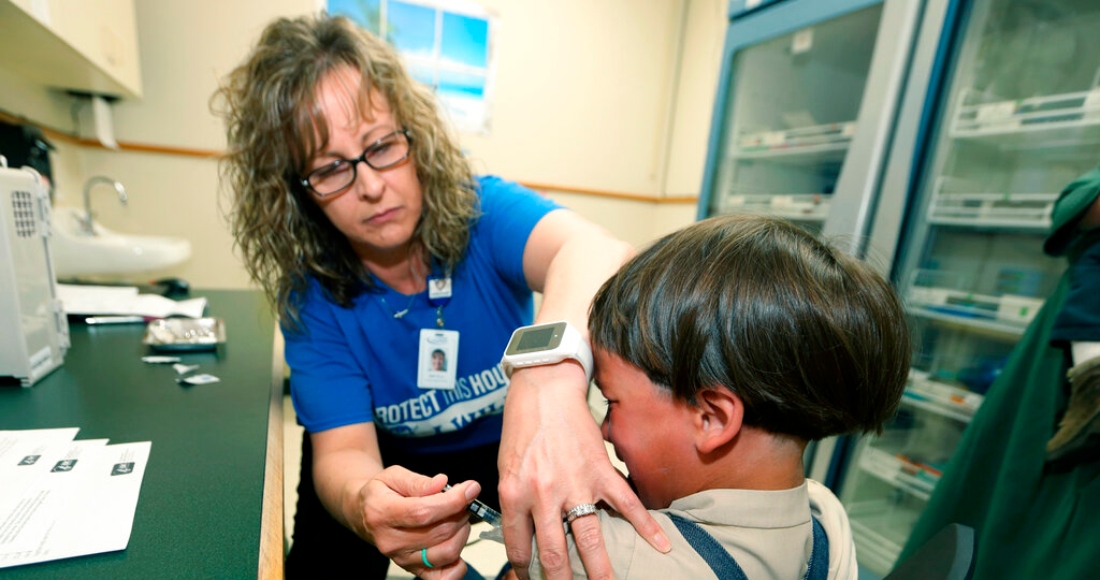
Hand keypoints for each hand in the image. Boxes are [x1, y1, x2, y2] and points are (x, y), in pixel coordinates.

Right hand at [351, 467, 480, 579]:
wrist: (365, 514)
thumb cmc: (381, 494)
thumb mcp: (393, 476)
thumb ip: (418, 481)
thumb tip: (442, 483)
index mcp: (382, 514)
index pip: (422, 512)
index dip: (452, 501)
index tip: (470, 489)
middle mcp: (390, 541)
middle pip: (439, 532)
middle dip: (460, 512)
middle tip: (463, 499)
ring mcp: (402, 559)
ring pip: (446, 552)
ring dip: (462, 531)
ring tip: (458, 516)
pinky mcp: (414, 570)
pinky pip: (444, 576)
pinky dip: (458, 563)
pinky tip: (455, 541)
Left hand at [498, 363, 670, 578]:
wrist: (544, 390)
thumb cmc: (522, 427)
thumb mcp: (507, 468)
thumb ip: (517, 502)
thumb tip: (527, 537)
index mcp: (516, 493)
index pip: (520, 547)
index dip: (525, 570)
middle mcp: (545, 493)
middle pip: (556, 554)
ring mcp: (577, 484)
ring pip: (591, 539)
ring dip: (600, 571)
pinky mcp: (602, 471)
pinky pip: (628, 504)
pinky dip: (647, 527)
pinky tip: (661, 546)